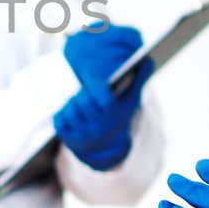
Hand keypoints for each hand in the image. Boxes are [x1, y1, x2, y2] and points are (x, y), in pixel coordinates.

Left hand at [53, 25, 152, 170]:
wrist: (106, 147)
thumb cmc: (117, 117)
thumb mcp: (130, 101)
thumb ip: (139, 79)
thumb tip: (149, 60)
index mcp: (113, 116)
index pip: (104, 100)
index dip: (97, 88)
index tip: (93, 79)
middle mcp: (97, 128)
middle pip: (83, 102)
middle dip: (83, 95)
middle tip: (85, 93)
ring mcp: (82, 134)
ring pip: (69, 110)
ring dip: (72, 104)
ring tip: (78, 103)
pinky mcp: (68, 137)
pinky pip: (59, 120)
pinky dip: (62, 114)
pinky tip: (69, 113)